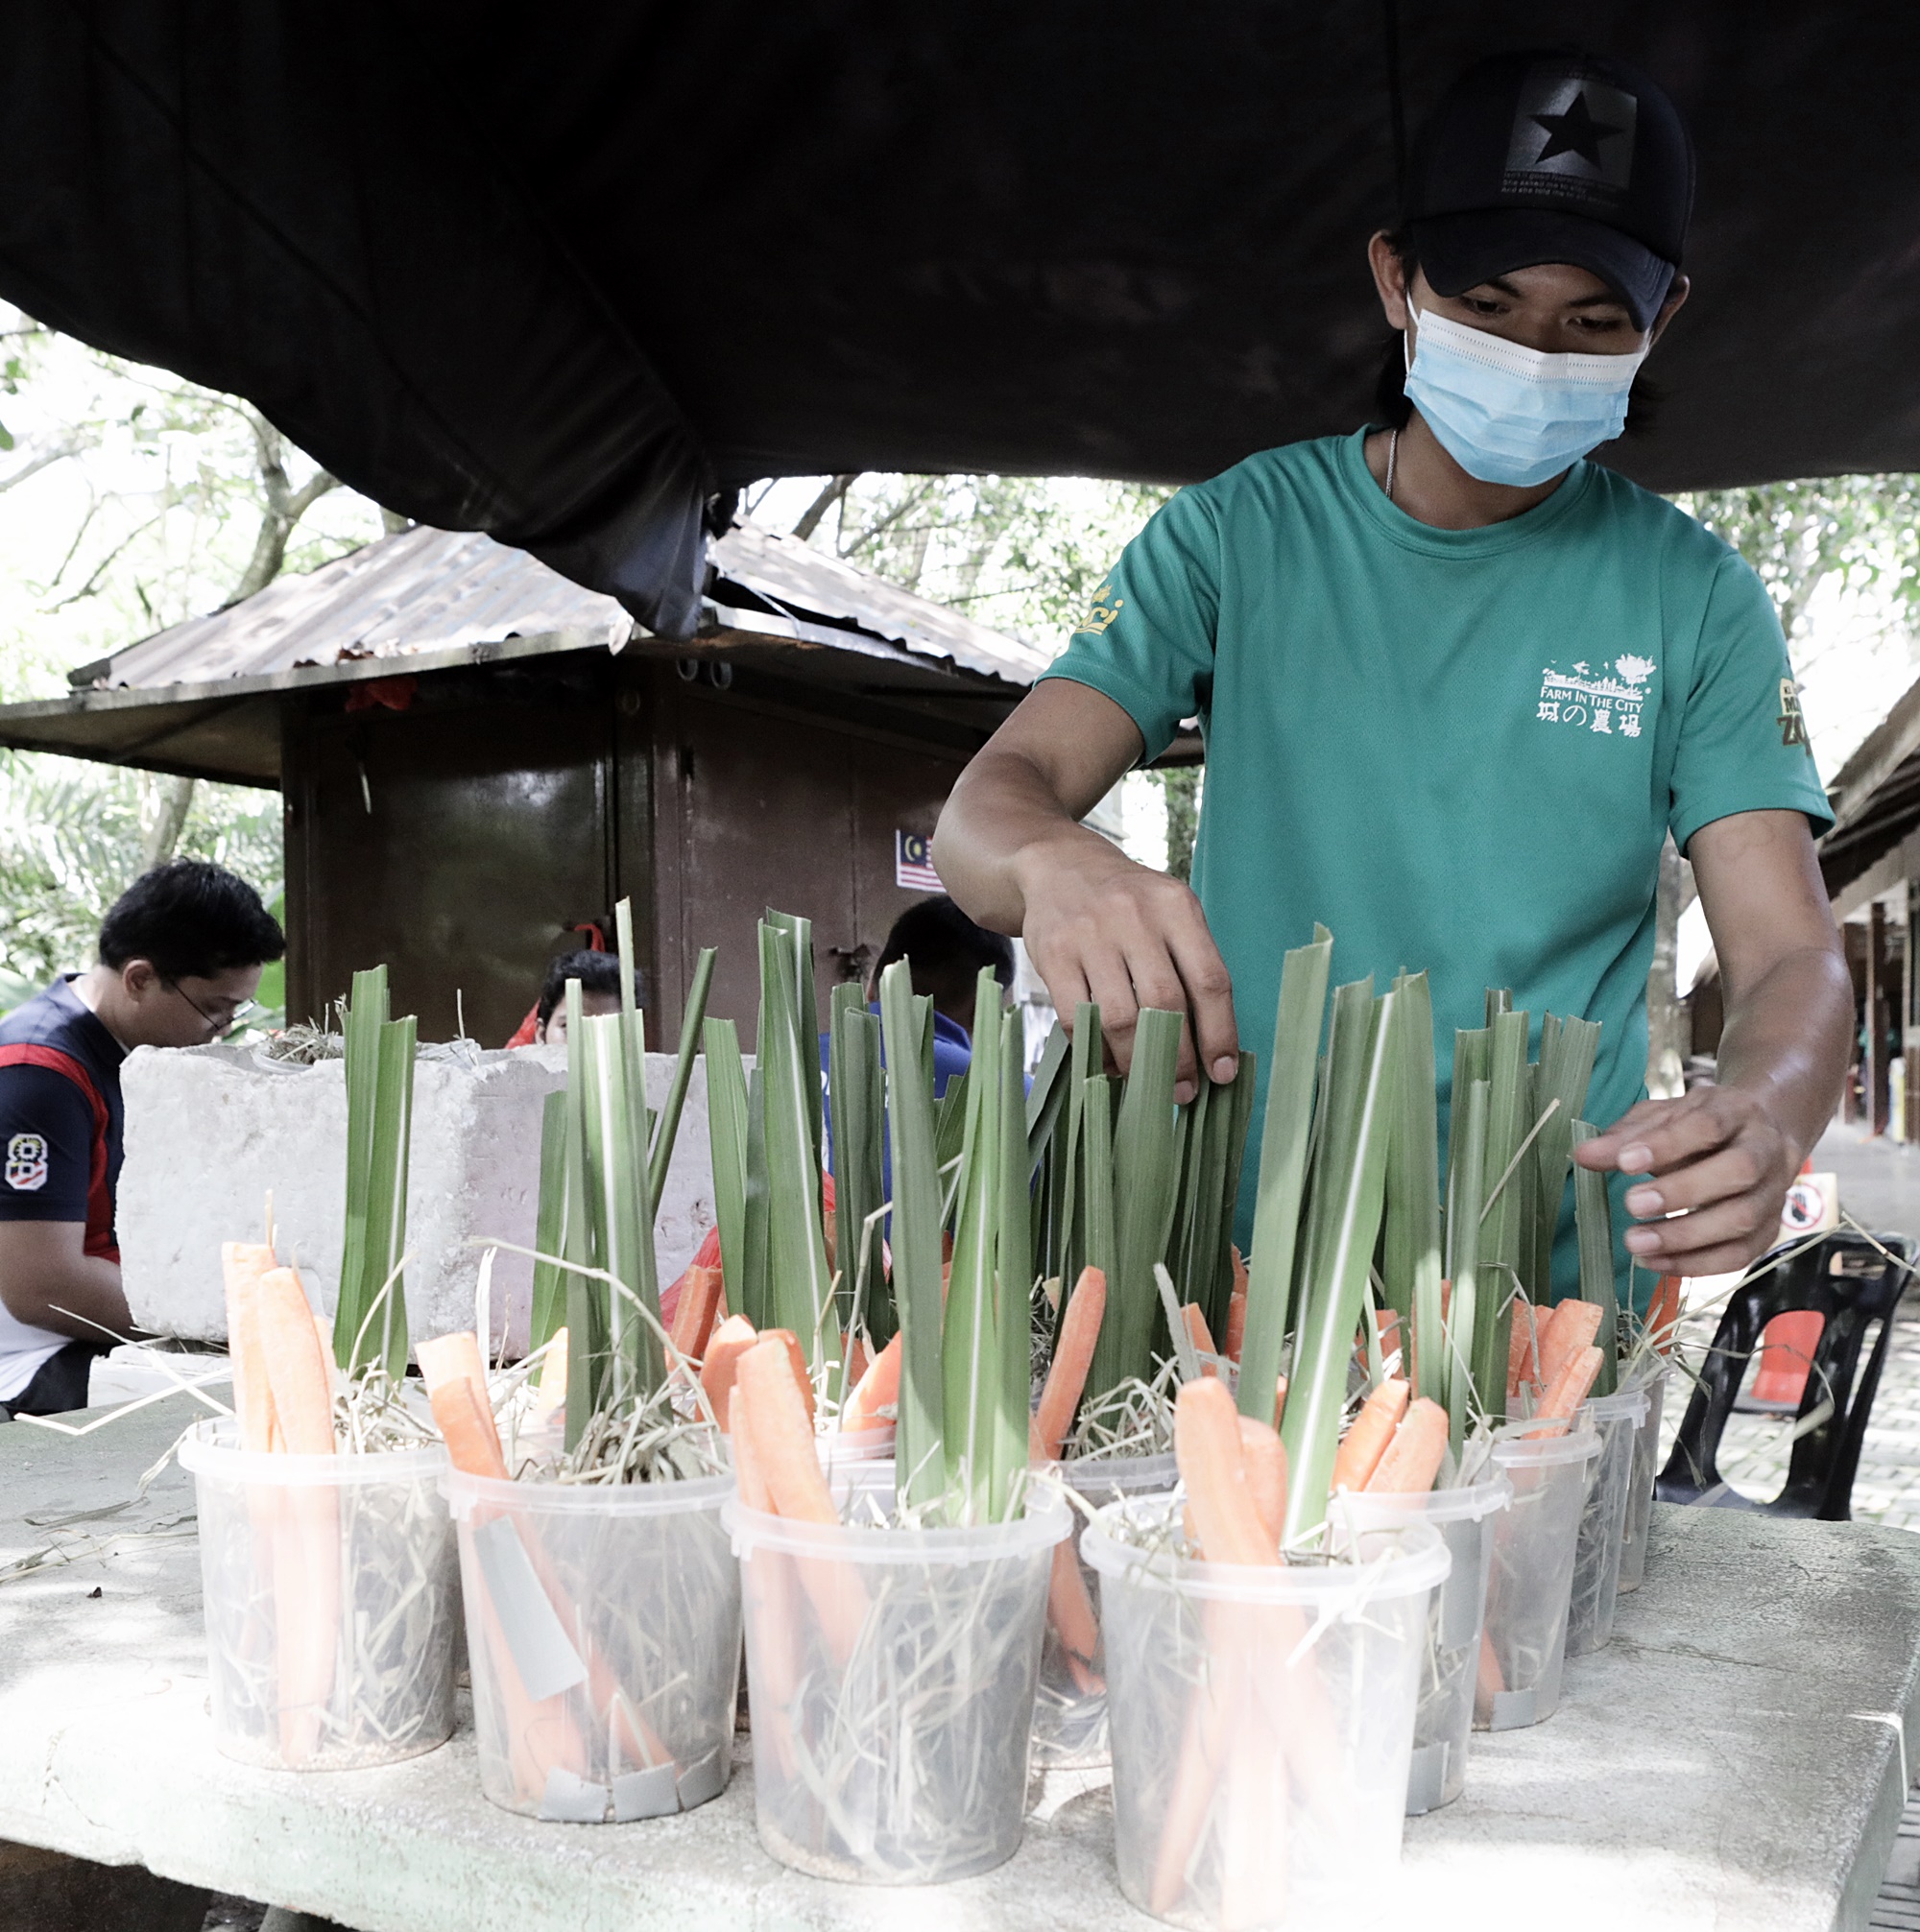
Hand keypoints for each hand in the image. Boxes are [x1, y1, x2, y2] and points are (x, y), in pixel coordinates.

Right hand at [1014, 827, 1238, 1101]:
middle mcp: (1135, 916)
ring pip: (1120, 1017)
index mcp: (1176, 906)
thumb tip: (1210, 1049)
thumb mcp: (1169, 914)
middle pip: (1166, 1004)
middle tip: (1184, 1092)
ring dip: (1137, 1062)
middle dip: (1178, 1058)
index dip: (1219, 1034)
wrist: (1058, 865)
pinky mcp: (1053, 953)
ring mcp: (1090, 934)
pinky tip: (1109, 1065)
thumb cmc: (1128, 903)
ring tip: (1147, 1084)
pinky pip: (1077, 1018)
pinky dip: (1096, 1051)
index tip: (1222, 1072)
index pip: (1209, 980)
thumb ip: (1191, 967)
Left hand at [1573, 1085, 1800, 1277]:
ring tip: (1635, 1242)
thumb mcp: (1662, 1116)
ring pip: (1744, 1218)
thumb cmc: (1700, 1124)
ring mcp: (1775, 1193)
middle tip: (1631, 1204)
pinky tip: (1655, 1262)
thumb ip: (1626, 1136)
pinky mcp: (1770, 1230)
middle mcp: (1765, 1150)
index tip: (1625, 1163)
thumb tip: (1583, 1155)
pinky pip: (1741, 1254)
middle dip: (1683, 1192)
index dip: (1667, 1144)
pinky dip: (1697, 1263)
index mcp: (1737, 1111)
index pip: (1708, 1124)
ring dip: (1686, 1236)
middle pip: (1738, 1171)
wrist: (1761, 1132)